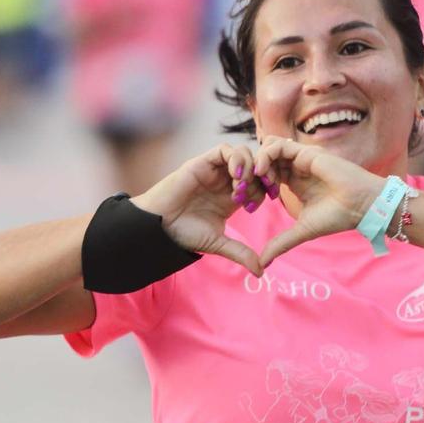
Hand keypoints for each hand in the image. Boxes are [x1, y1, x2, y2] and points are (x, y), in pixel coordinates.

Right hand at [131, 144, 269, 276]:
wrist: (159, 226)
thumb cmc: (183, 234)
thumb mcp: (217, 243)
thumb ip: (240, 253)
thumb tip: (261, 272)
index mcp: (232, 197)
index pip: (259, 184)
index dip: (264, 190)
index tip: (258, 205)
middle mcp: (225, 181)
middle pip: (255, 165)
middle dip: (262, 176)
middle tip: (256, 192)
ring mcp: (215, 170)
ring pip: (243, 154)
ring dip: (249, 168)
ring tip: (241, 187)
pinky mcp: (202, 162)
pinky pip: (224, 150)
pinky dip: (235, 158)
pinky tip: (235, 176)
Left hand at [249, 136, 385, 268]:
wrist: (361, 207)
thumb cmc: (337, 218)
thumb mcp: (302, 231)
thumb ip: (281, 243)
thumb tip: (262, 264)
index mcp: (294, 182)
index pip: (266, 174)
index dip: (254, 185)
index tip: (249, 202)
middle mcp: (296, 168)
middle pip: (264, 160)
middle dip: (250, 172)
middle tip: (245, 188)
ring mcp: (300, 158)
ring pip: (268, 149)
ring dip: (257, 162)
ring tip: (255, 179)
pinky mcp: (306, 152)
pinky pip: (278, 145)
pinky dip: (266, 155)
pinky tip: (262, 172)